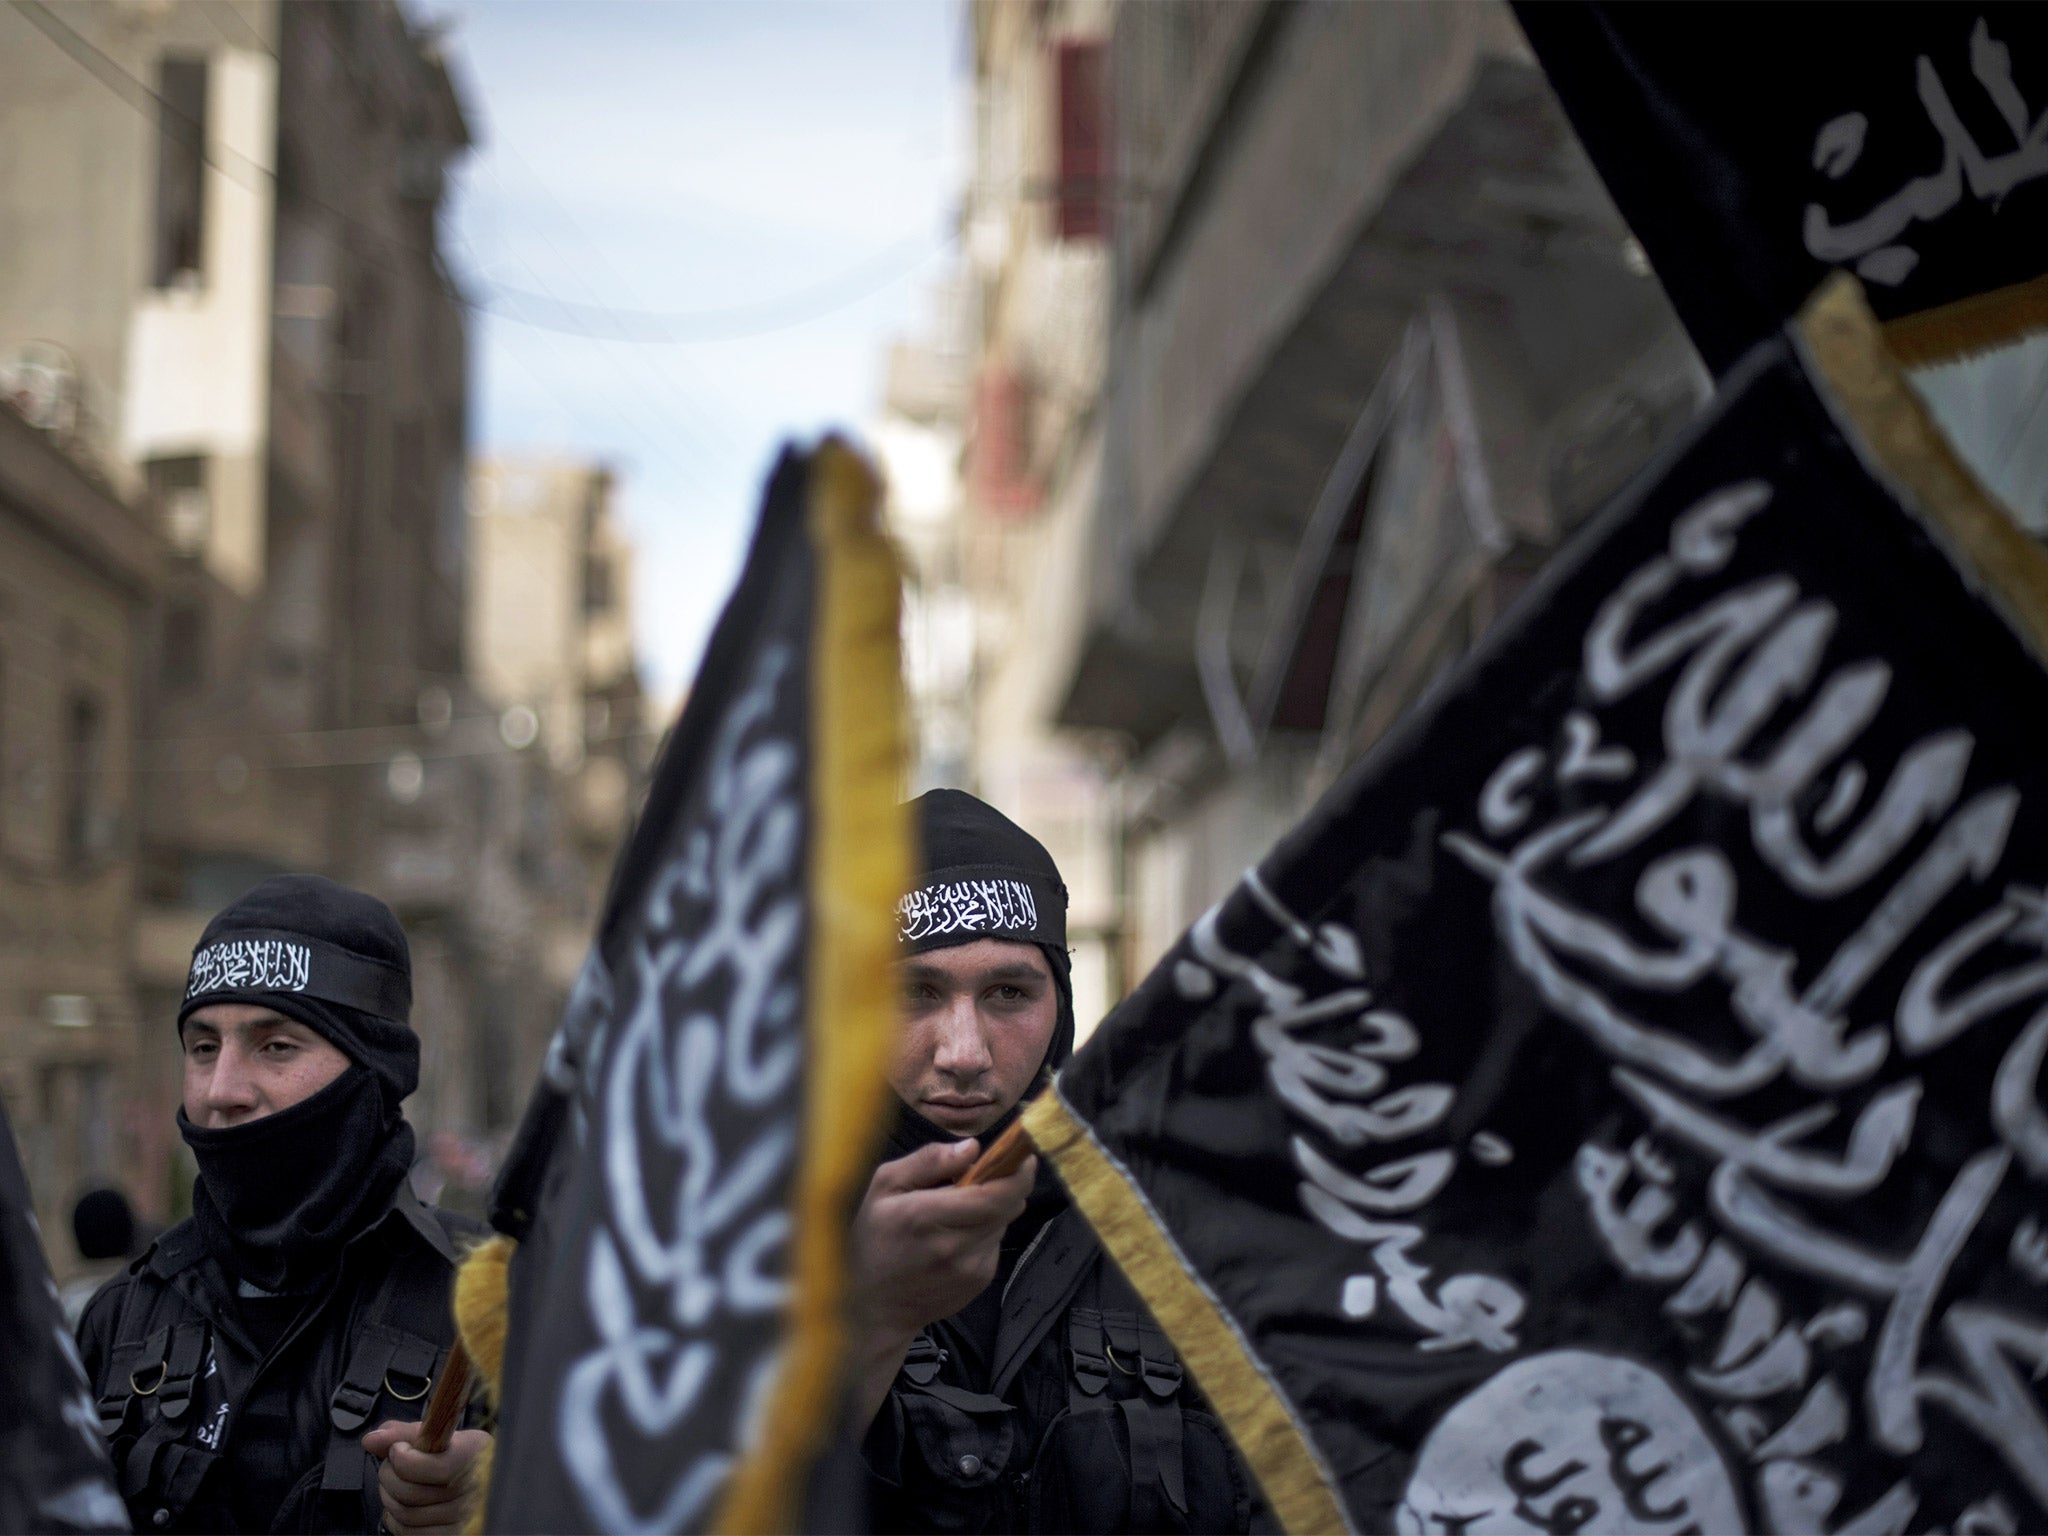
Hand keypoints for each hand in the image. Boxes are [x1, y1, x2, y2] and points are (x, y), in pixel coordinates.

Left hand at [361, 1419, 490, 1535]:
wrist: (480, 1480)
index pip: (428, 1466)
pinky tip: (405, 1504)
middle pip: (409, 1492)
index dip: (402, 1458)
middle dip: (389, 1476)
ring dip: (390, 1498)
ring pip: (404, 1514)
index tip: (399, 1449)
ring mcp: (461, 1515)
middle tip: (393, 1466)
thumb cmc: (456, 1455)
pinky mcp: (450, 1534)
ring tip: (397, 1485)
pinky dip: (397, 1520)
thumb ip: (404, 1433)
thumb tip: (372, 1440)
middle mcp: (471, 1487)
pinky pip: (408, 1533)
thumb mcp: (437, 1435)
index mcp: (472, 1453)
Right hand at [846, 1138, 1035, 1423]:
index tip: (1021, 1155)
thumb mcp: (884, 1185)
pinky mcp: (979, 1281)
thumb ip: (928, 1160)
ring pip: (1004, 1222)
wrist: (875, 1306)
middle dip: (1008, 1183)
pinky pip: (995, 1242)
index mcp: (925, 1216)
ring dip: (993, 1208)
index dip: (1018, 1173)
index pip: (994, 1195)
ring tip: (960, 1209)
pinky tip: (957, 1235)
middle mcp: (953, 1246)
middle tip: (990, 1171)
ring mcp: (970, 1268)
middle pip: (1008, 1206)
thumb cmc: (874, 1237)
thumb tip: (973, 1148)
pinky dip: (985, 1230)